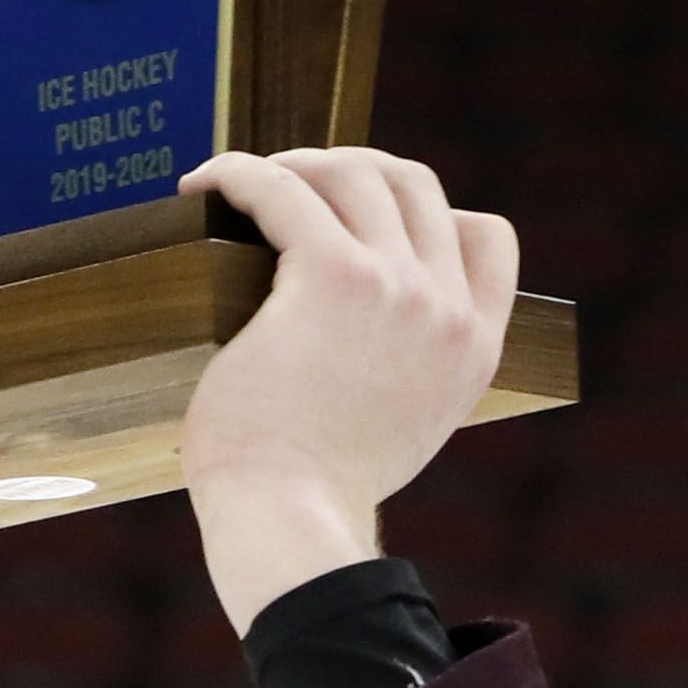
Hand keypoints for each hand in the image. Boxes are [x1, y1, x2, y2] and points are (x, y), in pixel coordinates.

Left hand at [174, 149, 517, 628]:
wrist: (293, 522)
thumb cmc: (320, 493)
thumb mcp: (400, 431)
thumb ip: (403, 374)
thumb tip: (353, 335)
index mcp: (475, 350)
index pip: (486, 236)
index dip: (425, 211)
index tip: (365, 220)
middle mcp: (447, 311)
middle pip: (414, 183)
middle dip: (351, 171)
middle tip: (290, 190)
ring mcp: (398, 288)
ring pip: (353, 172)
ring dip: (294, 165)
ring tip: (243, 187)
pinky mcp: (332, 275)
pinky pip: (281, 190)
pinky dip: (237, 175)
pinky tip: (201, 188)